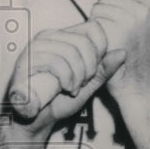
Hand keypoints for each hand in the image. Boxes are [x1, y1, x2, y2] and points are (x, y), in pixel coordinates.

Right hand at [8, 22, 125, 128]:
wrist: (35, 119)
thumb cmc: (59, 100)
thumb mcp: (88, 85)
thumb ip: (104, 70)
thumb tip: (122, 52)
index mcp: (65, 37)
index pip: (93, 29)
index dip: (100, 51)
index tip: (93, 72)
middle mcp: (49, 36)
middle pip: (83, 41)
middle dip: (89, 67)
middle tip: (83, 84)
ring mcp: (36, 46)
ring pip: (70, 51)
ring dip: (77, 75)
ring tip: (74, 89)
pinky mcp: (27, 59)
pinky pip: (55, 61)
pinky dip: (66, 78)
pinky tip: (66, 89)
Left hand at [88, 0, 149, 95]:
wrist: (136, 82)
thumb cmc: (134, 54)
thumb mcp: (145, 25)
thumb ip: (134, 4)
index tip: (113, 16)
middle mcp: (143, 11)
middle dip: (102, 11)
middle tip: (109, 32)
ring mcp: (131, 20)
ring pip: (99, 7)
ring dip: (95, 21)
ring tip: (106, 38)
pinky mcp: (118, 32)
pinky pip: (94, 19)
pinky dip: (92, 30)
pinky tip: (100, 43)